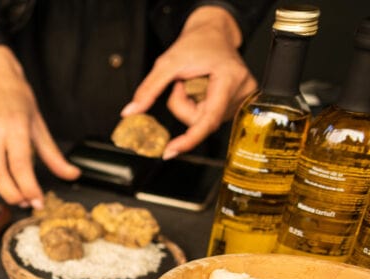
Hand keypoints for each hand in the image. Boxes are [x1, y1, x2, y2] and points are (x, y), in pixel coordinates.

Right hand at [0, 46, 79, 207]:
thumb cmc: (17, 97)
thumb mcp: (39, 124)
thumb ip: (53, 155)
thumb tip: (71, 174)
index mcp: (14, 127)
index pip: (19, 166)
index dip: (28, 188)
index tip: (38, 201)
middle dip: (13, 195)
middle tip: (27, 202)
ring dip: (4, 189)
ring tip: (20, 191)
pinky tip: (6, 175)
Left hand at [122, 5, 256, 157]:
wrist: (214, 34)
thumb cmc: (196, 43)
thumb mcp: (167, 62)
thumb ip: (148, 89)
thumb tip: (130, 112)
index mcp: (230, 78)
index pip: (209, 120)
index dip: (189, 139)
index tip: (170, 151)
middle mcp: (242, 91)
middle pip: (201, 120)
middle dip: (182, 106)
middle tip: (180, 83)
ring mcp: (242, 99)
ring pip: (203, 120)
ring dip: (189, 105)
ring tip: (193, 82)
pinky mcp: (237, 104)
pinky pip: (209, 117)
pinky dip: (197, 106)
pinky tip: (201, 89)